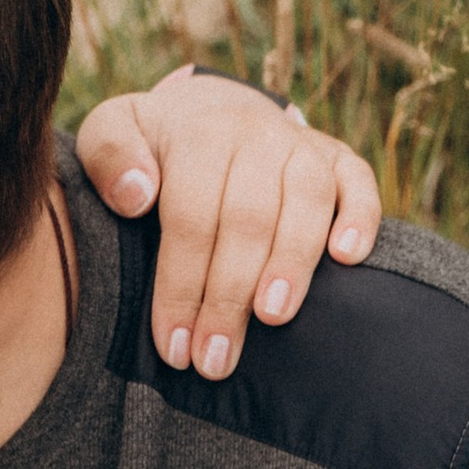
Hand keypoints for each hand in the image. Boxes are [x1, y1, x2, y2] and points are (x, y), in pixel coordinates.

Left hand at [76, 65, 380, 380]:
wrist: (209, 109)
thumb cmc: (150, 144)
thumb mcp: (110, 133)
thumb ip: (108, 157)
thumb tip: (137, 196)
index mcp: (199, 133)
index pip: (191, 217)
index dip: (181, 285)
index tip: (173, 346)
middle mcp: (255, 133)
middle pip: (247, 219)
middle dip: (229, 297)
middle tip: (215, 359)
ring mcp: (301, 144)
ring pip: (305, 202)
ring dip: (292, 263)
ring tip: (272, 318)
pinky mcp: (337, 157)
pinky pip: (358, 182)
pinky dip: (359, 218)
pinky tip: (348, 260)